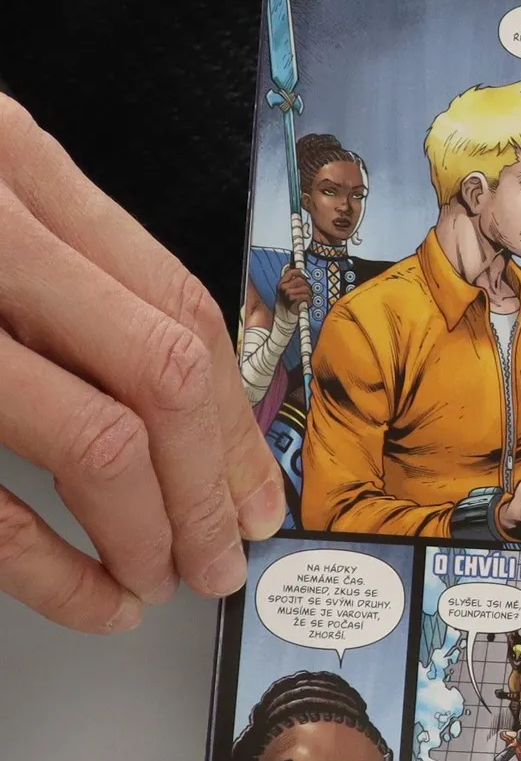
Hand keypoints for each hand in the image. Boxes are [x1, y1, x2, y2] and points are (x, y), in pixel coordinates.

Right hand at [0, 95, 282, 628]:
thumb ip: (51, 266)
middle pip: (159, 375)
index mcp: (8, 161)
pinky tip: (94, 599)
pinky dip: (58, 569)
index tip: (256, 486)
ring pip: (95, 440)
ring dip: (153, 532)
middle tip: (226, 554)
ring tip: (166, 579)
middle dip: (211, 486)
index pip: (177, 305)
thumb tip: (180, 405)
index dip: (233, 415)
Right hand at [274, 266, 312, 313]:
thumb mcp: (288, 290)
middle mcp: (283, 286)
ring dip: (309, 294)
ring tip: (307, 299)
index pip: (292, 272)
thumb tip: (304, 274)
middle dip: (308, 286)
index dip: (301, 272)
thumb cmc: (289, 302)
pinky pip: (306, 296)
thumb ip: (293, 281)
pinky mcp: (292, 299)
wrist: (285, 315)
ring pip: (305, 288)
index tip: (307, 277)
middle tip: (308, 293)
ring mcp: (287, 293)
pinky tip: (307, 303)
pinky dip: (309, 300)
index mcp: (282, 282)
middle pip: (301, 280)